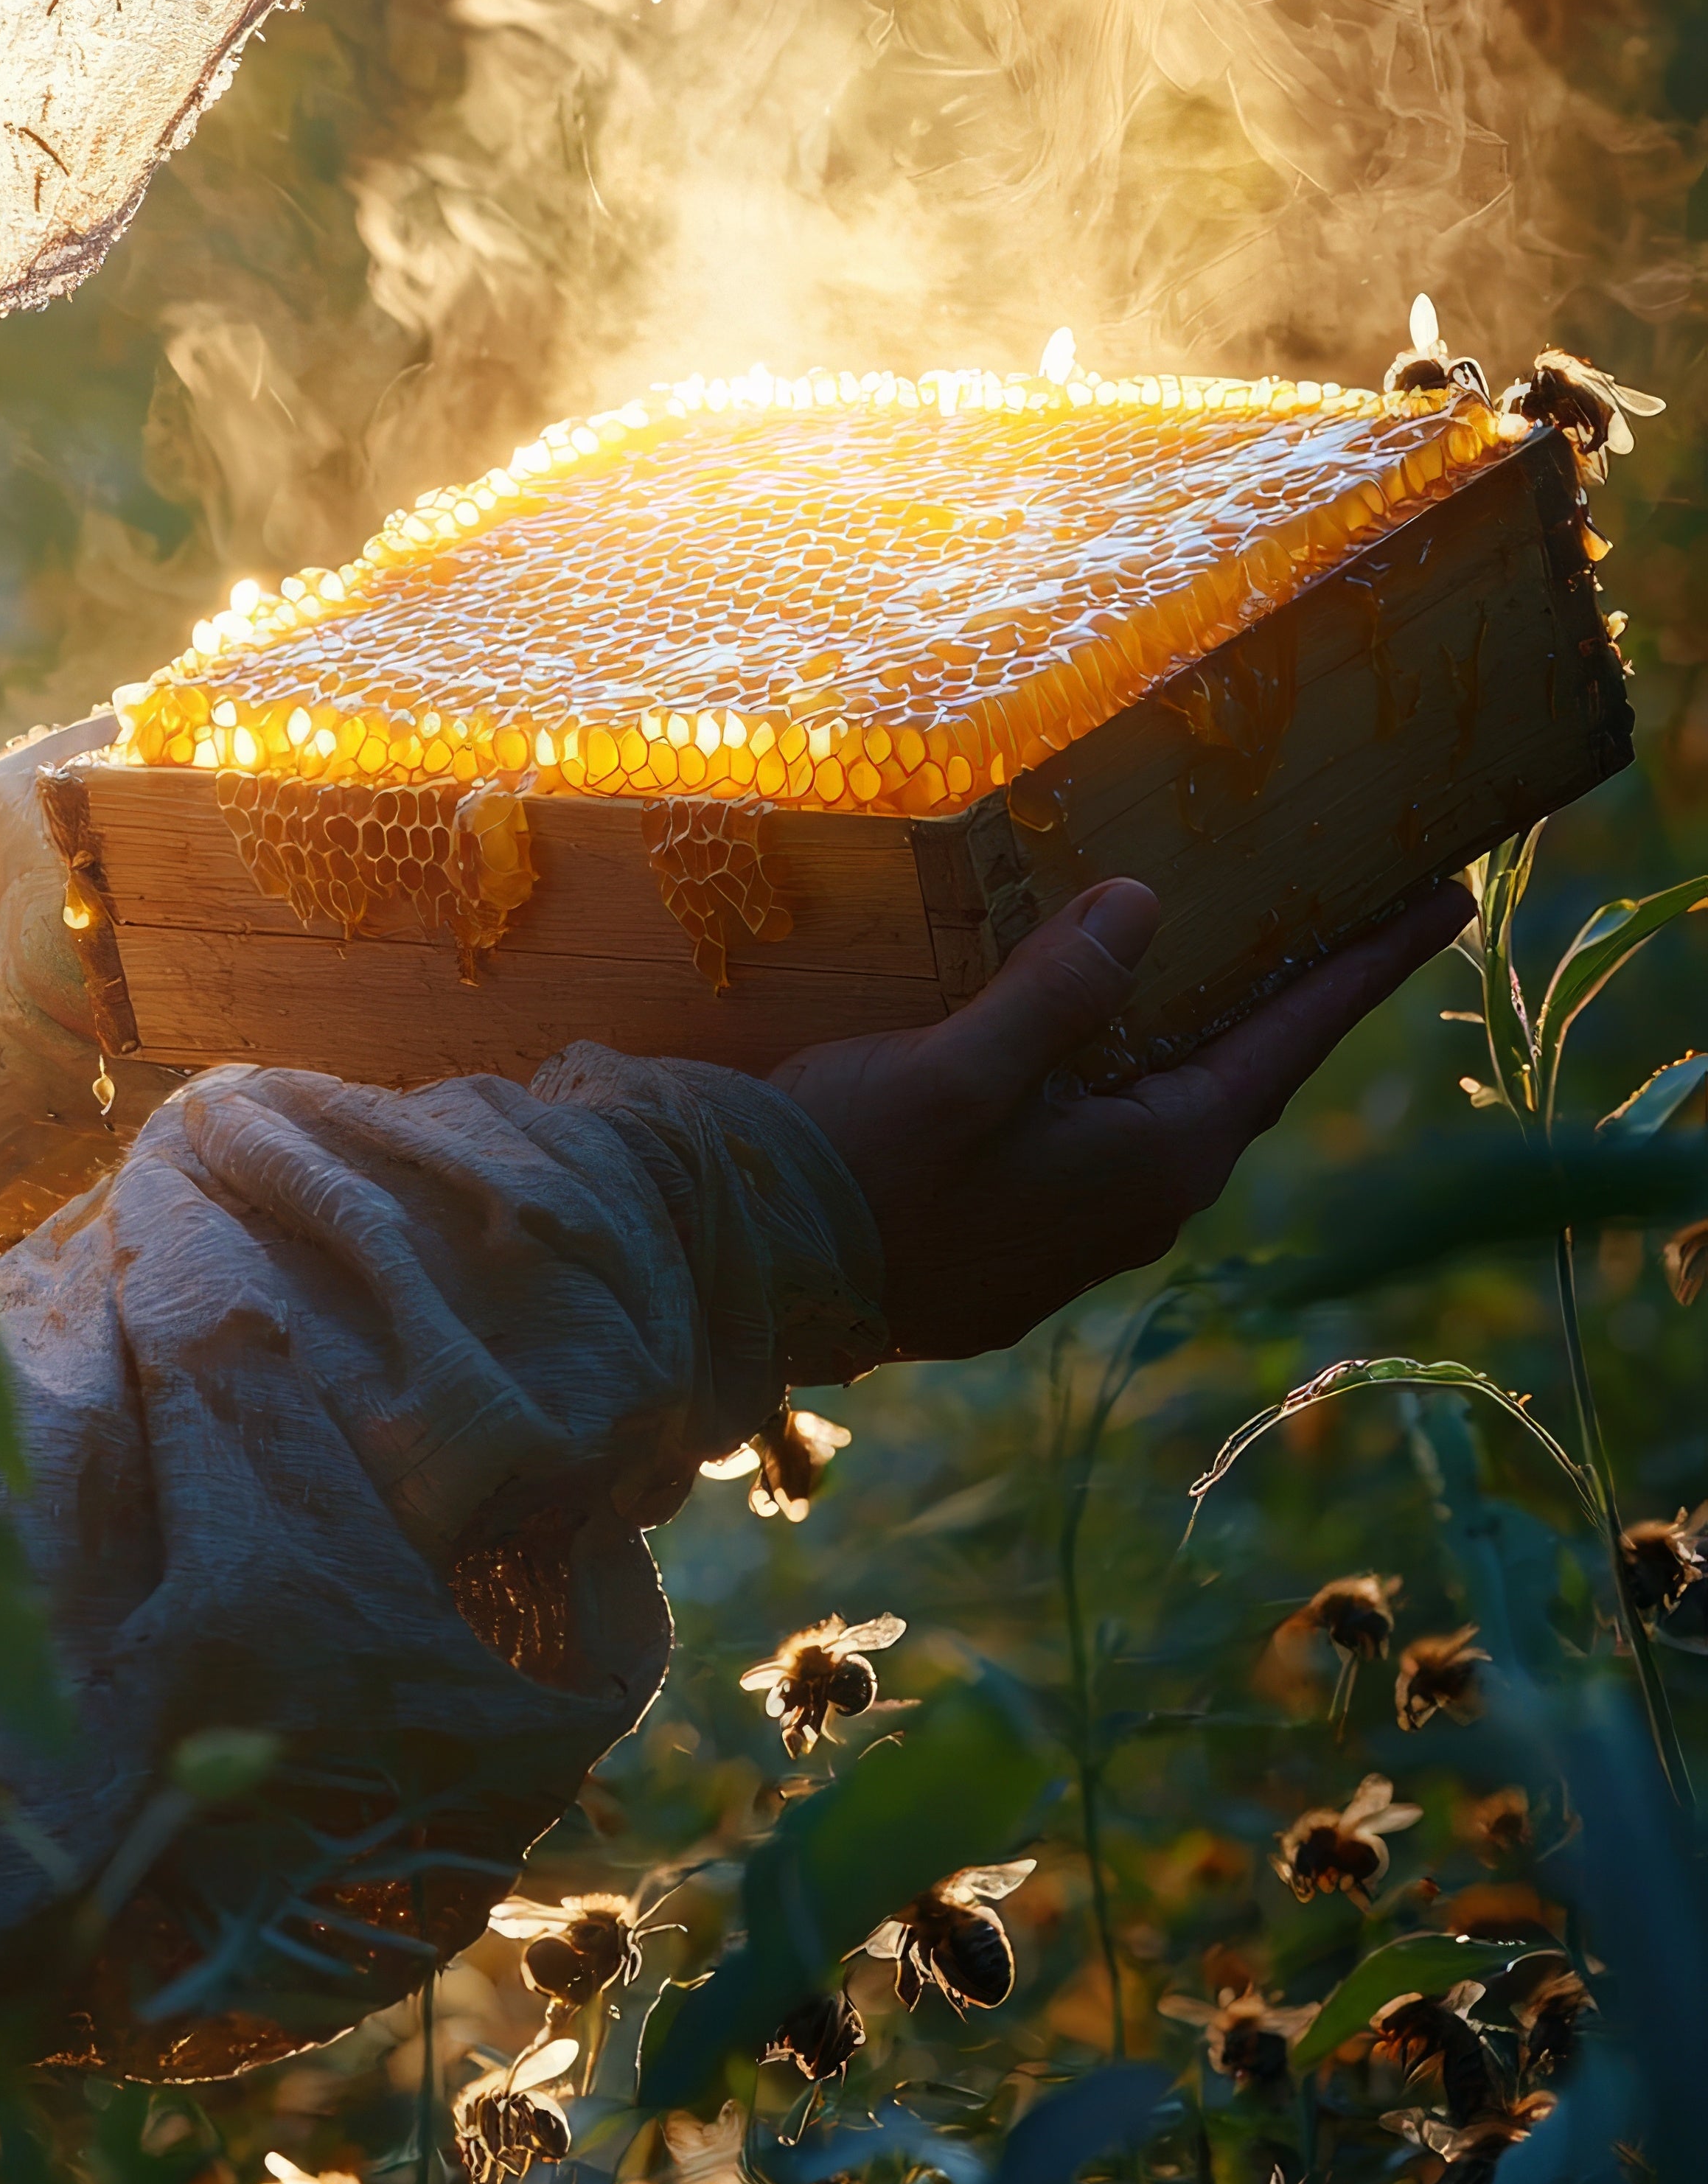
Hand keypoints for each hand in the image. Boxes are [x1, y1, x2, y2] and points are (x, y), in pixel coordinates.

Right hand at [766, 875, 1473, 1361]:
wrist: (743, 1280)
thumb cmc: (851, 1171)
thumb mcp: (959, 1069)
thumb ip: (1060, 990)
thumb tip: (1144, 906)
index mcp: (1146, 1162)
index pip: (1284, 1044)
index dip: (1362, 968)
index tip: (1441, 903)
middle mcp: (1131, 1207)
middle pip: (1238, 1078)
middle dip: (1295, 998)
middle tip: (1355, 920)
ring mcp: (1072, 1234)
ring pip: (1164, 1110)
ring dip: (1200, 1038)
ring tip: (1227, 970)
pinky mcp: (1011, 1240)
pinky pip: (1099, 1137)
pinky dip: (1119, 1073)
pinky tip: (1088, 1044)